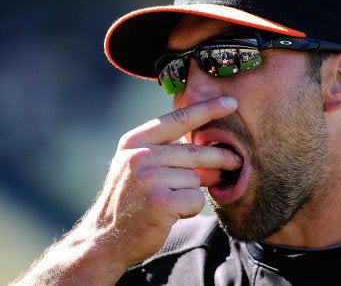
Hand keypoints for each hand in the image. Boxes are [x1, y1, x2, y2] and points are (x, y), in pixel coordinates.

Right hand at [13, 97, 240, 284]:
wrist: (105, 238)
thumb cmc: (131, 201)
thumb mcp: (138, 167)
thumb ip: (167, 151)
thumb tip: (216, 148)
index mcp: (135, 141)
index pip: (178, 119)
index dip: (207, 109)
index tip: (231, 102)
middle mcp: (139, 155)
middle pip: (195, 152)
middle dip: (220, 158)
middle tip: (236, 162)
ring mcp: (148, 178)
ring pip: (196, 178)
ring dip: (194, 192)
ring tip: (173, 202)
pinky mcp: (159, 201)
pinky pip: (195, 198)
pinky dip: (191, 208)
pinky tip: (172, 214)